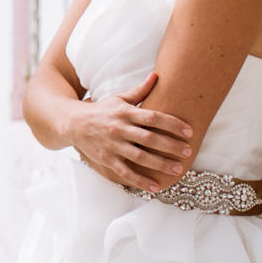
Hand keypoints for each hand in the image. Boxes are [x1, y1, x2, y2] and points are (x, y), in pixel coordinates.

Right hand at [69, 71, 195, 191]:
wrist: (72, 122)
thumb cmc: (101, 110)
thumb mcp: (119, 98)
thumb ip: (140, 91)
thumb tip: (157, 75)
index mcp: (125, 112)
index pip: (153, 117)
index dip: (172, 124)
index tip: (189, 131)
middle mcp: (120, 129)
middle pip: (149, 138)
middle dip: (170, 145)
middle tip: (188, 151)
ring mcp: (113, 145)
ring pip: (140, 157)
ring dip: (160, 164)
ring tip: (178, 168)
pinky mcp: (106, 159)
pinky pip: (125, 172)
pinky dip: (140, 181)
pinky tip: (156, 187)